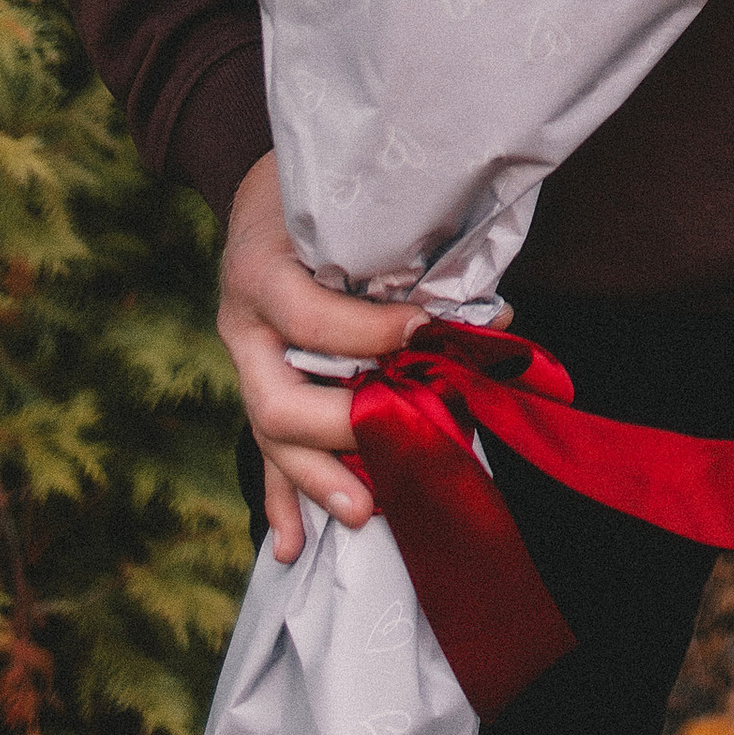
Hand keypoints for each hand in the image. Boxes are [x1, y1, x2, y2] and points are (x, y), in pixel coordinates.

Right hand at [217, 152, 424, 566]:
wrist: (263, 191)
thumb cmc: (318, 188)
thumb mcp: (348, 204)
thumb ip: (403, 258)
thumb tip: (490, 319)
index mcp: (260, 273)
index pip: (313, 321)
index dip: (373, 335)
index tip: (430, 335)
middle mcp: (243, 327)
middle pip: (280, 401)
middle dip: (343, 431)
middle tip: (401, 442)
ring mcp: (244, 363)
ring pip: (272, 436)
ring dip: (319, 480)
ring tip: (363, 513)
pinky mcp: (254, 385)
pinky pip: (264, 450)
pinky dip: (283, 497)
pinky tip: (294, 546)